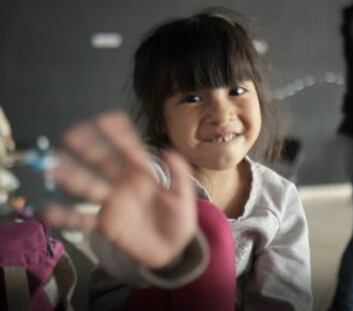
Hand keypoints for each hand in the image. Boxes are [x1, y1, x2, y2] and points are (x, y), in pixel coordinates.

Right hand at [44, 111, 196, 268]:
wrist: (173, 250)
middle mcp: (124, 184)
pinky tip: (49, 210)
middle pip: (104, 163)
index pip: (130, 151)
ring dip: (72, 176)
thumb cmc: (179, 220)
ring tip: (54, 166)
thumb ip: (179, 174)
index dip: (119, 135)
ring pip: (90, 186)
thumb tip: (169, 150)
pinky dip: (67, 216)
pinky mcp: (106, 224)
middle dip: (89, 148)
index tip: (105, 119)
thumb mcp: (184, 197)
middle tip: (71, 134)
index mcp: (143, 175)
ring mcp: (113, 203)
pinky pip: (83, 219)